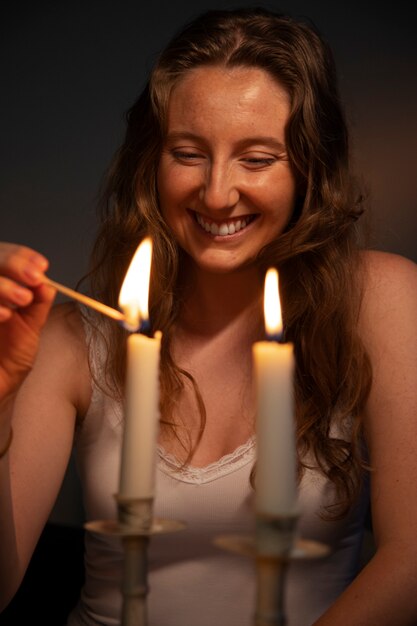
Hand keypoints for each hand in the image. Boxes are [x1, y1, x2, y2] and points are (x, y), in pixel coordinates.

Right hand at [0, 243, 55, 400]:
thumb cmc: (9, 357)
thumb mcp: (30, 325)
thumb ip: (38, 303)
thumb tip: (47, 282)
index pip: (1, 256)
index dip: (19, 257)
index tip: (41, 266)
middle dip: (11, 263)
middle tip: (34, 277)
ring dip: (2, 285)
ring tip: (23, 299)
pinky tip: (5, 315)